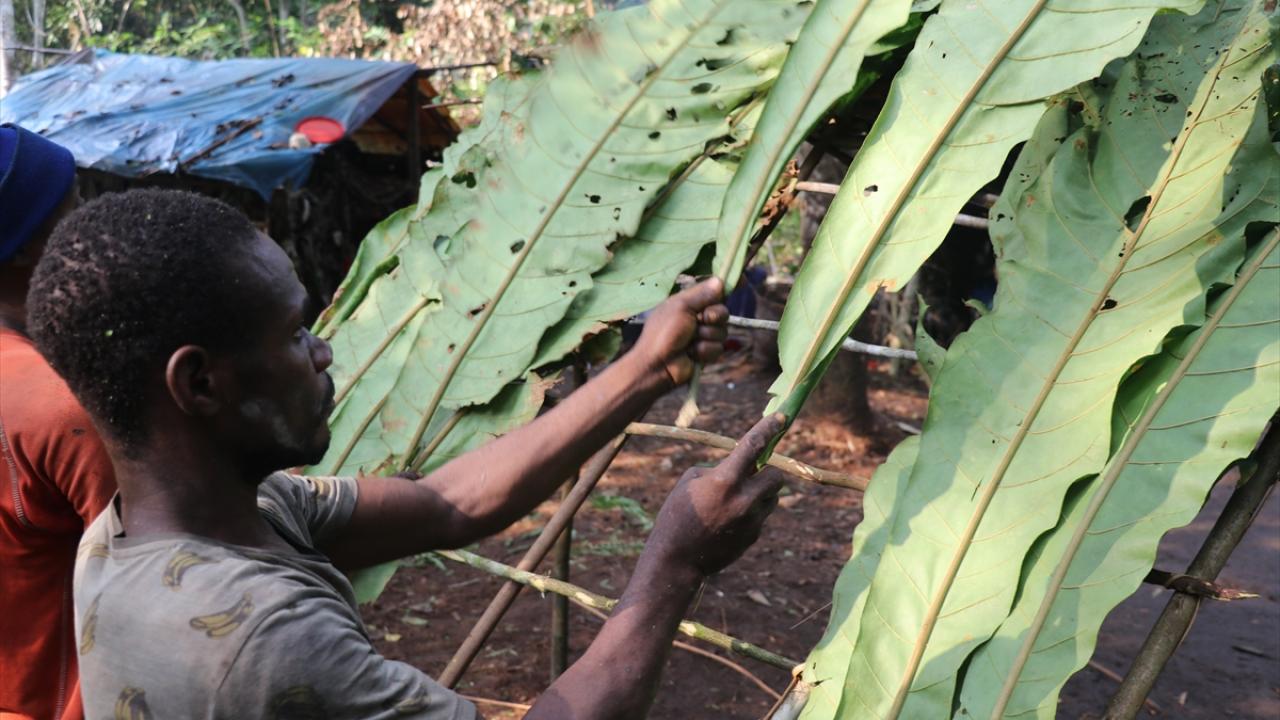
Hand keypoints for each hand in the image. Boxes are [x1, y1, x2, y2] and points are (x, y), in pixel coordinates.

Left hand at [634, 278, 728, 386]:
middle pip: (722, 311)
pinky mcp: (706, 352)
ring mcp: (703, 336)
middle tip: (702, 319)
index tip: (743, 281)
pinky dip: (705, 351)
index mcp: (689, 302)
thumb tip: (720, 281)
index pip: (712, 291)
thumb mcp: (680, 307)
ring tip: (690, 342)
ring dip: (707, 336)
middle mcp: (697, 317)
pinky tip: (692, 354)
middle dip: (715, 316)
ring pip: (722, 331)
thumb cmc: (663, 333)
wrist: (657, 366)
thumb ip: (702, 294)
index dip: (727, 286)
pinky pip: (718, 348)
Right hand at [647, 414, 785, 576]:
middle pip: (776, 476)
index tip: (781, 418)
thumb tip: (743, 469)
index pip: (753, 446)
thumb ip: (720, 470)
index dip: (768, 429)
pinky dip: (751, 513)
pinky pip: (760, 516)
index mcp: (725, 480)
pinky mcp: (754, 536)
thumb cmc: (677, 514)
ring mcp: (752, 520)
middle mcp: (744, 499)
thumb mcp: (691, 482)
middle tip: (753, 473)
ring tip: (734, 501)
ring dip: (760, 493)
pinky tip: (728, 522)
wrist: (677, 559)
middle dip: (768, 471)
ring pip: (771, 497)